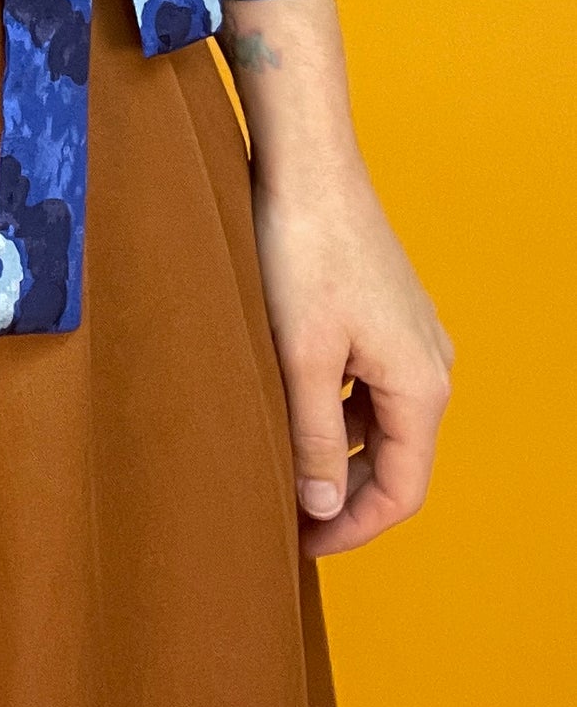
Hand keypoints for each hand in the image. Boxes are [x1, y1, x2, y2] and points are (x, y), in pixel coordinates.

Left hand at [250, 156, 452, 556]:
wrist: (307, 163)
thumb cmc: (303, 252)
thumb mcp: (301, 357)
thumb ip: (314, 437)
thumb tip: (322, 506)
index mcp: (421, 385)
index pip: (402, 491)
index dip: (352, 528)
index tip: (298, 543)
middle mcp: (430, 364)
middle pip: (395, 459)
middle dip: (343, 493)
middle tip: (281, 513)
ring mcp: (410, 334)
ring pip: (378, 420)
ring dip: (335, 450)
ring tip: (276, 464)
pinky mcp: (384, 310)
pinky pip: (367, 382)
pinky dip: (334, 407)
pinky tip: (287, 404)